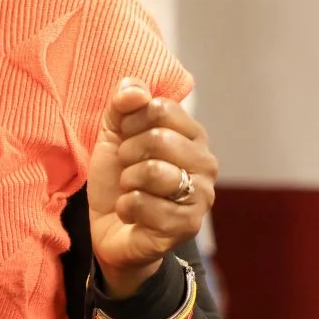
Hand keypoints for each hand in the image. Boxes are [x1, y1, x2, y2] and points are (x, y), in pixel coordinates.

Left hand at [87, 79, 217, 298]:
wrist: (112, 230)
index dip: (131, 121)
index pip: (161, 107)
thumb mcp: (115, 135)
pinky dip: (125, 206)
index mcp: (193, 136)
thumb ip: (123, 104)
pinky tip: (130, 212)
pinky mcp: (186, 226)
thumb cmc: (119, 179)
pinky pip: (143, 204)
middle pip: (159, 138)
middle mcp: (206, 164)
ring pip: (154, 172)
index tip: (126, 138)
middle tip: (126, 169)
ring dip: (128, 181)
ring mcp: (200, 197)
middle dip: (128, 154)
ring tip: (130, 189)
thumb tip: (134, 89)